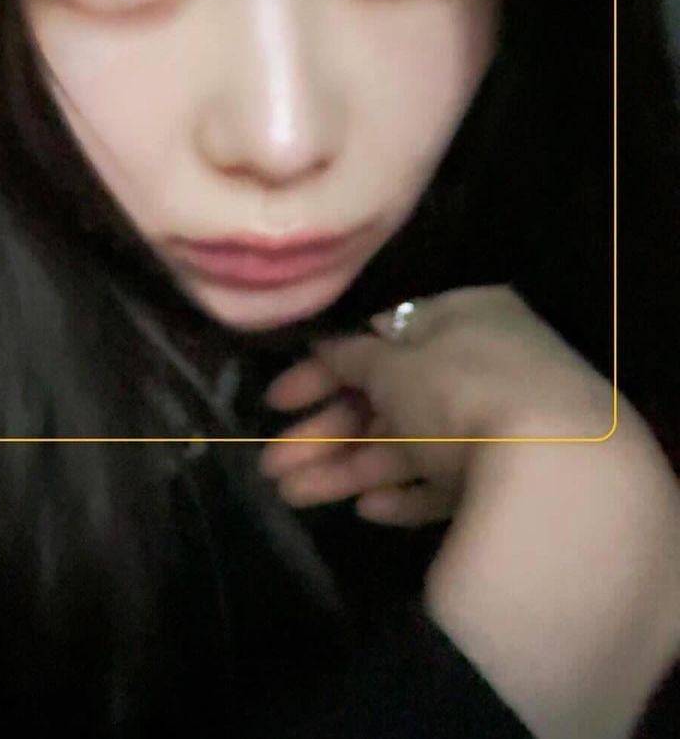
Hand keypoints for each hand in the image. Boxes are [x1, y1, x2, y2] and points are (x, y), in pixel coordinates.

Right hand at [262, 285, 679, 738]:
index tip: (275, 402)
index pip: (379, 339)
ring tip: (291, 495)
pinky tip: (365, 513)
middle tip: (270, 466)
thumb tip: (324, 347)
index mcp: (463, 316)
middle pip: (388, 399)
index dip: (322, 372)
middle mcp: (484, 363)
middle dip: (325, 435)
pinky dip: (405, 492)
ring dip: (347, 468)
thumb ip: (353, 358)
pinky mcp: (512, 482)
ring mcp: (501, 424)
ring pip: (408, 444)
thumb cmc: (462, 390)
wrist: (558, 472)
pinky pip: (445, 481)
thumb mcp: (393, 365)